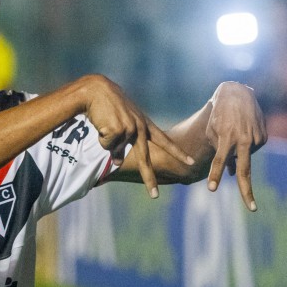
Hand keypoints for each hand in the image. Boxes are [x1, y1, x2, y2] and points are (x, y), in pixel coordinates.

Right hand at [83, 75, 193, 197]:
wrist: (96, 90)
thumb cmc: (107, 104)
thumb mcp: (120, 122)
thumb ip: (123, 142)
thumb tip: (118, 162)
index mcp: (144, 123)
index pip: (164, 140)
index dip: (178, 152)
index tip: (190, 162)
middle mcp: (140, 126)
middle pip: (145, 157)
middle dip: (149, 178)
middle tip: (154, 195)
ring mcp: (130, 128)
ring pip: (115, 150)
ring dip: (105, 140)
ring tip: (102, 124)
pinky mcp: (118, 129)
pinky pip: (106, 145)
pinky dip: (100, 137)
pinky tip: (100, 123)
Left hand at [205, 82, 267, 210]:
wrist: (238, 94)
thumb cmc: (219, 115)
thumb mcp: (212, 132)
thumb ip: (220, 154)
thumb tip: (234, 174)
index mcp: (226, 138)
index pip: (219, 160)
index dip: (215, 175)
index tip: (211, 189)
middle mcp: (243, 140)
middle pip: (245, 171)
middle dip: (247, 191)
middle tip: (252, 209)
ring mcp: (256, 139)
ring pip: (244, 158)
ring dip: (237, 152)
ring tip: (232, 132)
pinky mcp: (264, 138)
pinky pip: (251, 150)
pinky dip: (245, 147)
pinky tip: (242, 132)